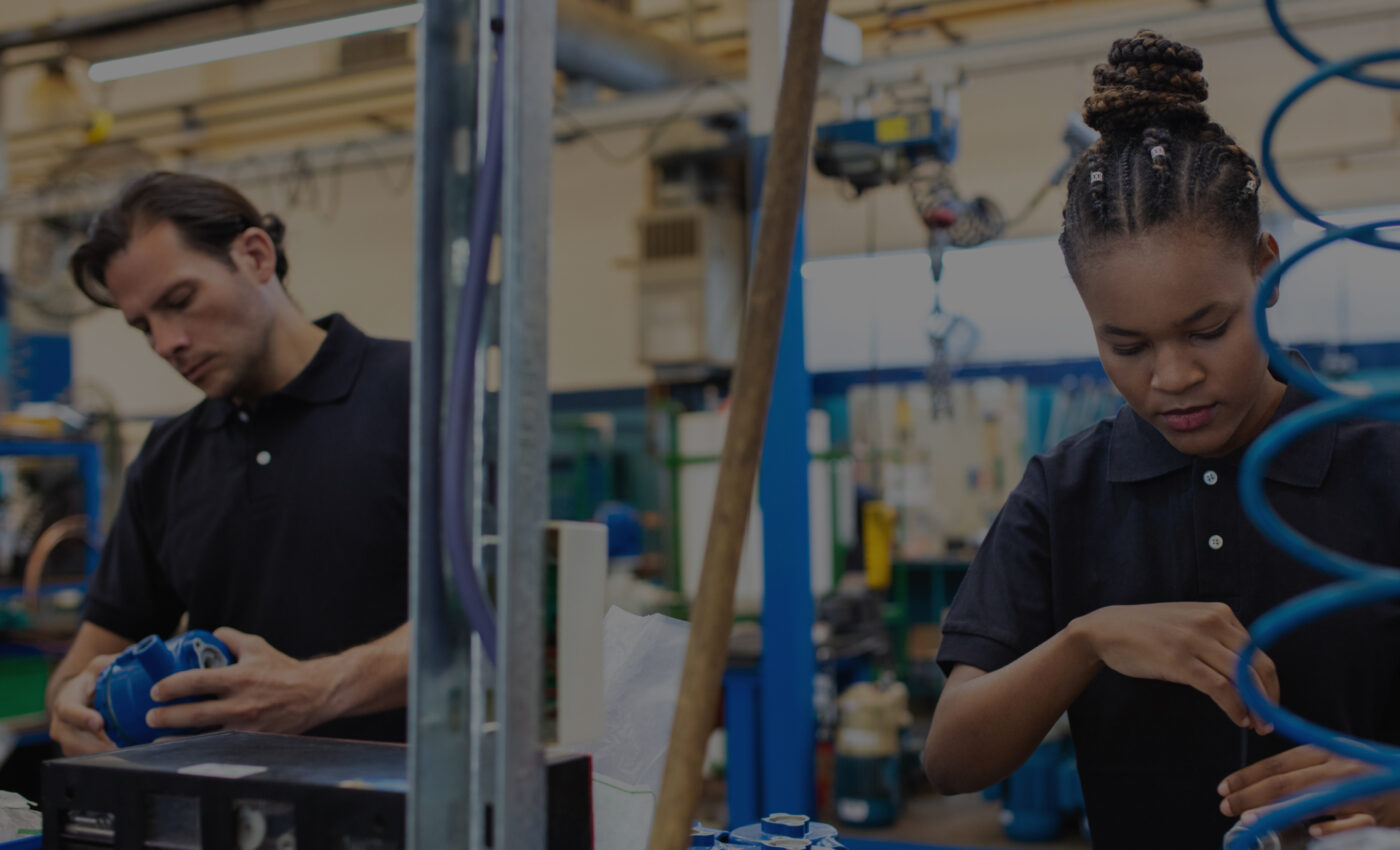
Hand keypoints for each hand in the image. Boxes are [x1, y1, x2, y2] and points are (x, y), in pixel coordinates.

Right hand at [49, 653, 116, 755]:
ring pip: (77, 753)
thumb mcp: (100, 667)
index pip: (68, 709)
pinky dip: (103, 759)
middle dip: (92, 746)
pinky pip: (86, 759)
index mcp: (67, 699)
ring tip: (124, 754)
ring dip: (100, 755)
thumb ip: (114, 662)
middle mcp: (61, 722)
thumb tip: (137, 655)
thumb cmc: (92, 680)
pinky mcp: (76, 749)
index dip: (81, 717)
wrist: (80, 696)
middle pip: (70, 739)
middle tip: (117, 748)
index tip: (98, 722)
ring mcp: (67, 738)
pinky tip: (124, 756)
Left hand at [147, 628, 335, 735]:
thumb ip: (230, 638)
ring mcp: (246, 726)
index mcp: (240, 677)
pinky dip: (200, 748)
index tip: (155, 691)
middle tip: (150, 716)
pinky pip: (220, 747)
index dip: (171, 686)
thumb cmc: (283, 669)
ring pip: (203, 737)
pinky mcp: (252, 741)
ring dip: (176, 739)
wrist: (314, 693)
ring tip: (157, 737)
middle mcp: (241, 703)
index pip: (196, 681)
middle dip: (166, 717)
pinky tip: (185, 748)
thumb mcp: (257, 646)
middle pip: (194, 714)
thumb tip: (206, 635)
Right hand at [1080, 602, 1278, 729]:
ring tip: (1257, 726)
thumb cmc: (1148, 631)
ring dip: (1256, 707)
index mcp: (1219, 613)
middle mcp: (1212, 621)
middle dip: (1269, 697)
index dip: (1269, 682)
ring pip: (1242, 677)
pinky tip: (1238, 719)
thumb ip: (1218, 640)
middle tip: (1270, 722)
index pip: (1259, 651)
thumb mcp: (1189, 625)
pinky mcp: (1179, 659)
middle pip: (1257, 664)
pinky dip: (1234, 707)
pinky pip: (1219, 687)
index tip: (1270, 704)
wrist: (1107, 629)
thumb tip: (1248, 674)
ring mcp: (1195, 639)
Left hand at [1219, 745, 1399, 836]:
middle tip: (1226, 806)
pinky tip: (1314, 833)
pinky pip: (1353, 823)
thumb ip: (1306, 770)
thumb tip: (1264, 784)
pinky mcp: (1380, 815)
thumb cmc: (1370, 775)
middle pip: (1287, 782)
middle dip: (1250, 794)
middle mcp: (1341, 768)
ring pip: (1312, 800)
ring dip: (1277, 810)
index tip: (1224, 786)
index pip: (1279, 763)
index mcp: (1328, 752)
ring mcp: (1360, 791)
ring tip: (1250, 819)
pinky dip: (1333, 827)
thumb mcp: (1338, 762)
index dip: (1249, 775)